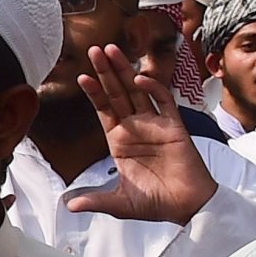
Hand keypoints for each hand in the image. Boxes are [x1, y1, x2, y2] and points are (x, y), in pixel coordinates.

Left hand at [68, 43, 216, 222]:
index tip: (81, 77)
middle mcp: (136, 128)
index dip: (93, 94)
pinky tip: (140, 78)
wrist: (185, 206)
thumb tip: (70, 206)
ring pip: (138, 91)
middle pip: (118, 94)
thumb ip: (95, 200)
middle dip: (106, 72)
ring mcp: (156, 125)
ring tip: (112, 51)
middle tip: (95, 49)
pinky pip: (164, 102)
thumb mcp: (119, 202)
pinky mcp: (175, 127)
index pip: (103, 111)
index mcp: (120, 141)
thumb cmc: (155, 202)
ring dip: (125, 71)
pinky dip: (153, 89)